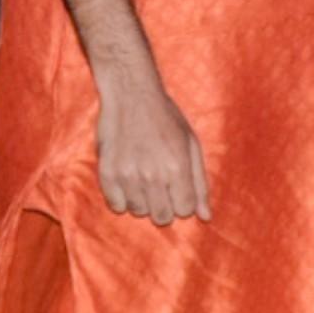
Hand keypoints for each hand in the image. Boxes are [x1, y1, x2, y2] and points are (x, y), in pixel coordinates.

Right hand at [93, 65, 210, 226]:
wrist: (132, 95)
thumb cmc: (166, 118)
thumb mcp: (191, 144)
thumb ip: (199, 182)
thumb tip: (205, 217)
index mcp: (177, 167)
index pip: (185, 210)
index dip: (184, 201)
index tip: (178, 188)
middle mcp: (152, 174)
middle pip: (162, 217)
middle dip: (165, 206)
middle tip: (161, 186)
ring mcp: (127, 175)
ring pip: (138, 211)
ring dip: (143, 200)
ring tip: (144, 177)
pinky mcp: (107, 173)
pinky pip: (116, 205)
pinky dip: (123, 198)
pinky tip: (128, 179)